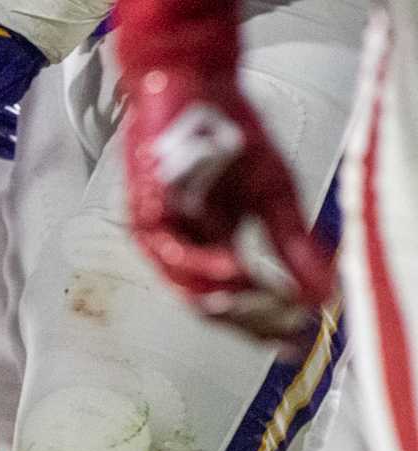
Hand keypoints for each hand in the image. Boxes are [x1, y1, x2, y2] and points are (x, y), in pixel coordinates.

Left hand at [121, 65, 333, 348]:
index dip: (266, 325)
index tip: (297, 343)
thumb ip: (293, 246)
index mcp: (213, 248)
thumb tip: (322, 294)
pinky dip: (203, 264)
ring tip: (264, 308)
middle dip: (251, 322)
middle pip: (212, 305)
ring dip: (230, 300)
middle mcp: (184, 250)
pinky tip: (235, 272)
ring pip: (189, 286)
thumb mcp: (276, 194)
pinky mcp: (147, 214)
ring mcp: (163, 235)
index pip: (236, 301)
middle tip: (284, 336)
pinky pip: (173, 250)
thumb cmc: (233, 137)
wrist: (196, 86)